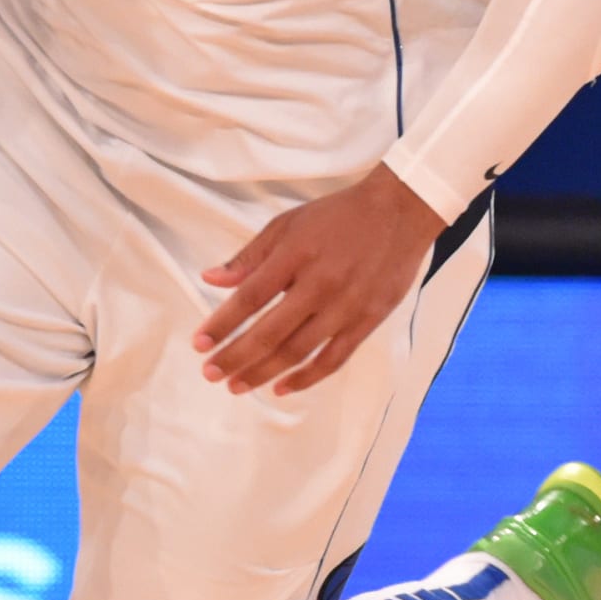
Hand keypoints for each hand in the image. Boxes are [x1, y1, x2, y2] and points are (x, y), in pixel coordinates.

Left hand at [194, 163, 444, 396]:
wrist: (400, 212)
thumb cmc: (339, 216)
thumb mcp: (287, 224)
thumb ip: (250, 256)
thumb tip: (210, 279)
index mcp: (296, 255)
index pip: (250, 297)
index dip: (222, 324)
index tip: (199, 344)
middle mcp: (320, 284)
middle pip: (270, 332)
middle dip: (235, 357)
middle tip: (210, 373)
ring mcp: (346, 306)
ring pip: (298, 351)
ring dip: (263, 373)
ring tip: (237, 385)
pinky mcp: (368, 320)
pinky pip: (333, 358)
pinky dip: (306, 378)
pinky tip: (282, 387)